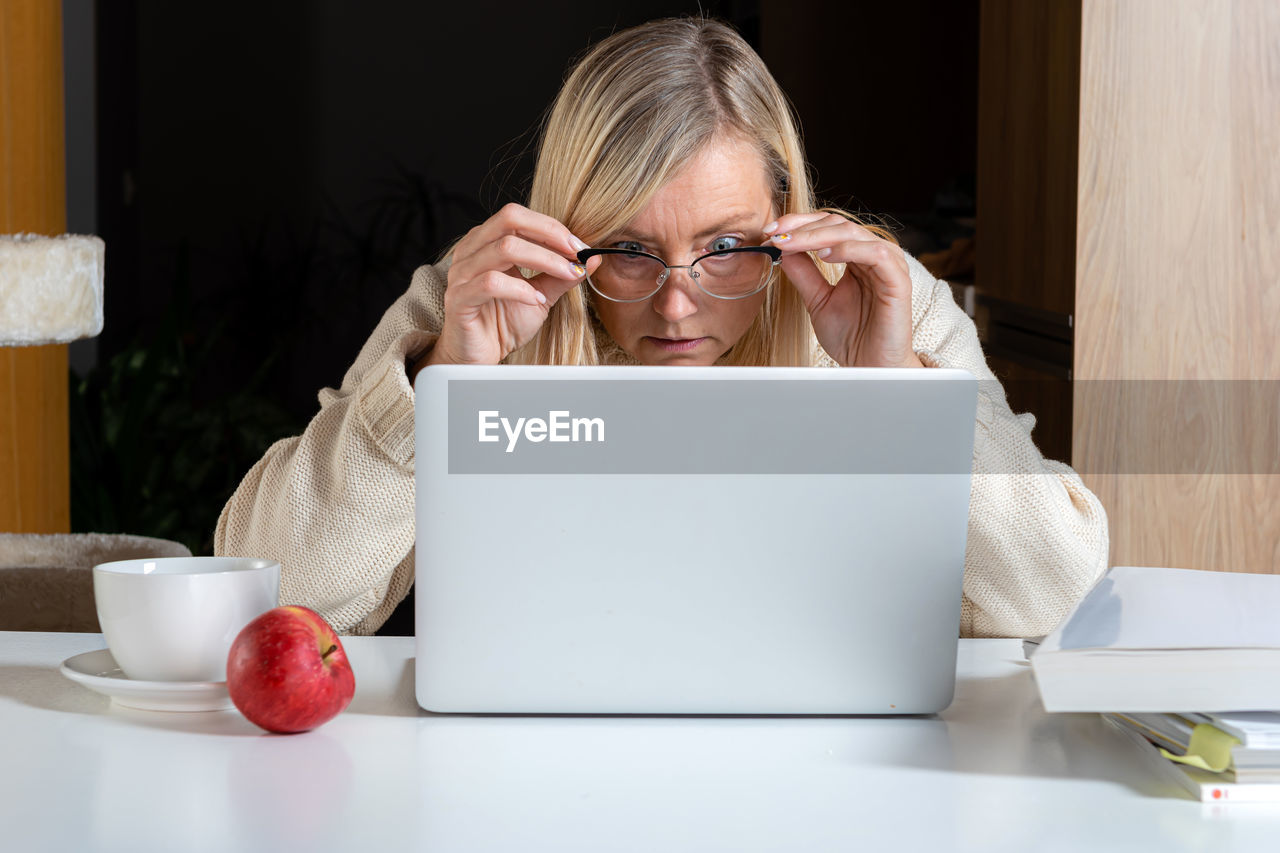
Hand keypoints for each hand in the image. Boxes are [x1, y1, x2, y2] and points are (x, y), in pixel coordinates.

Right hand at [425, 203, 600, 367]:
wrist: (480, 358)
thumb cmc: (503, 323)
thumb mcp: (540, 296)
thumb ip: (561, 277)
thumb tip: (592, 258)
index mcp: (486, 242)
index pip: (518, 216)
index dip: (552, 227)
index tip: (580, 247)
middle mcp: (470, 251)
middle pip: (509, 219)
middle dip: (549, 234)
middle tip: (575, 253)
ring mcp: (461, 274)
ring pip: (504, 249)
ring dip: (544, 260)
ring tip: (566, 275)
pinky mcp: (458, 299)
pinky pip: (491, 283)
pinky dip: (520, 289)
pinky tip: (537, 300)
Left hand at [765, 213, 922, 367]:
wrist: (868, 368)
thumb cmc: (851, 337)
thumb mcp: (817, 300)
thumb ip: (804, 274)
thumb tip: (782, 249)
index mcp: (856, 256)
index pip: (828, 226)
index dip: (799, 224)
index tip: (770, 230)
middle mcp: (873, 255)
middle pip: (838, 224)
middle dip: (803, 227)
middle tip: (776, 234)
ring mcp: (888, 266)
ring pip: (854, 234)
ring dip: (819, 235)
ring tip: (792, 243)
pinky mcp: (898, 280)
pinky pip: (876, 254)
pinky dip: (849, 250)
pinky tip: (824, 255)